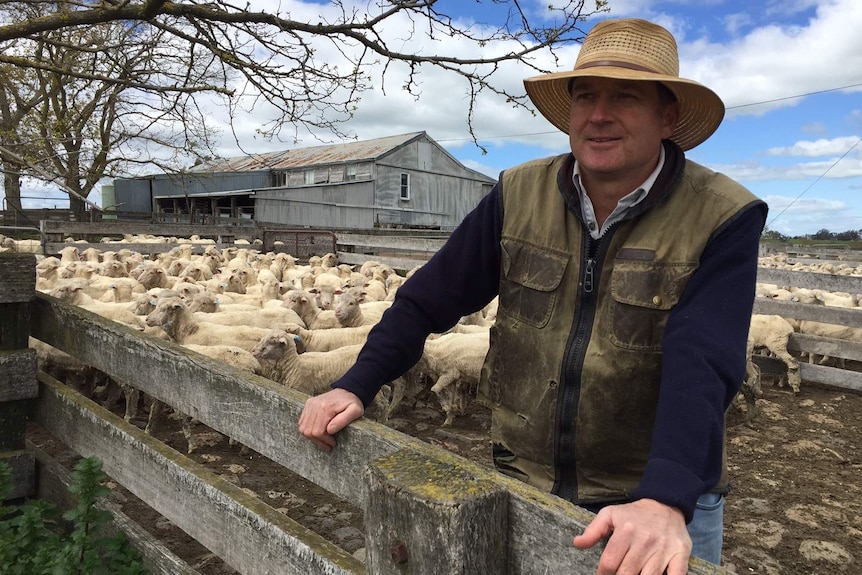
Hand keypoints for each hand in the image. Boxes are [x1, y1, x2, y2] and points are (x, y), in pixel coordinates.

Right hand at [298, 388, 363, 450]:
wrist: (347, 390)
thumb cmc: (352, 402)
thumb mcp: (355, 411)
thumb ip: (343, 420)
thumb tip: (330, 430)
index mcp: (326, 408)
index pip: (318, 431)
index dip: (325, 440)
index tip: (333, 443)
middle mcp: (314, 405)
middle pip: (309, 431)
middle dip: (318, 441)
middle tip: (328, 445)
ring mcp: (310, 404)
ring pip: (303, 428)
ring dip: (312, 437)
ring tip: (323, 439)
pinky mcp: (308, 404)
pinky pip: (302, 422)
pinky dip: (308, 430)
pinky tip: (318, 431)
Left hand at [573, 499, 691, 574]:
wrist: (666, 504)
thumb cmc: (634, 514)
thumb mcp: (610, 514)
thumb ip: (593, 530)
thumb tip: (577, 544)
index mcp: (626, 531)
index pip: (609, 562)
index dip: (602, 574)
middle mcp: (645, 541)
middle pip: (626, 573)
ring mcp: (663, 550)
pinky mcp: (680, 555)